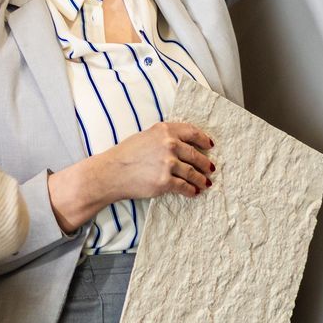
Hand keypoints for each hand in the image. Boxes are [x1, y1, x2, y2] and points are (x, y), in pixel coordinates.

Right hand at [48, 121, 214, 232]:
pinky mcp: (165, 181)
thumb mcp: (145, 137)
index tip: (209, 146)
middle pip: (196, 155)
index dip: (203, 140)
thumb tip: (184, 146)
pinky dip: (191, 191)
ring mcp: (168, 164)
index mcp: (164, 130)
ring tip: (205, 183)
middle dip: (206, 164)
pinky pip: (185, 187)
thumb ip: (164, 138)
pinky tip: (194, 192)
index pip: (192, 132)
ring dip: (201, 180)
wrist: (111, 172)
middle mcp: (169, 145)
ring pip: (193, 173)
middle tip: (210, 169)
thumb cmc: (126, 154)